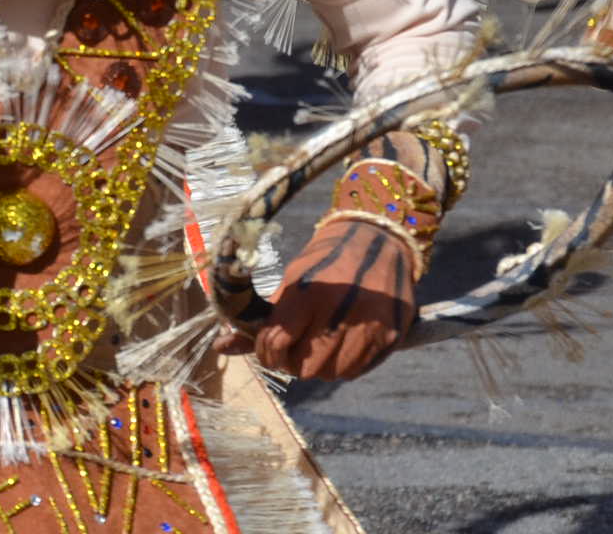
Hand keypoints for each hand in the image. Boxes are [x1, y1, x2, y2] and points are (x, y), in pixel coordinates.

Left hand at [213, 218, 417, 380]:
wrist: (377, 238)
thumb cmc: (324, 263)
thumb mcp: (291, 281)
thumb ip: (260, 320)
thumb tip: (219, 348)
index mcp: (308, 291)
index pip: (276, 343)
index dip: (266, 353)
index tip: (268, 349)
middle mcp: (340, 309)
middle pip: (305, 368)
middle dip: (293, 363)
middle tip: (294, 349)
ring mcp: (370, 324)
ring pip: (333, 374)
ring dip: (321, 367)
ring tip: (319, 347)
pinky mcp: (392, 335)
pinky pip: (359, 370)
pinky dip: (345, 365)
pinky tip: (341, 345)